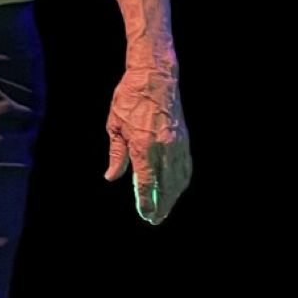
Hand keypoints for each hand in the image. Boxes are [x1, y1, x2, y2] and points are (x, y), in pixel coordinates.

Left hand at [103, 69, 191, 224]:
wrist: (155, 76)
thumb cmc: (130, 99)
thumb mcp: (115, 126)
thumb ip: (117, 155)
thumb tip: (112, 177)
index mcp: (143, 146)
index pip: (146, 183)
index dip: (146, 202)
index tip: (146, 215)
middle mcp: (164, 147)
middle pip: (165, 186)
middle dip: (161, 205)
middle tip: (155, 220)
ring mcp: (177, 143)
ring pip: (178, 178)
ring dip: (173, 196)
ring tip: (166, 209)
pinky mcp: (184, 138)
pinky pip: (186, 166)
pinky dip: (182, 180)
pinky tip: (177, 188)